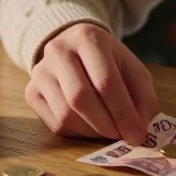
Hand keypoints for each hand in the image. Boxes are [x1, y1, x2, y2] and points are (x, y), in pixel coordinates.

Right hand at [25, 22, 158, 143]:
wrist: (73, 47)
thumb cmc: (108, 61)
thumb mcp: (132, 68)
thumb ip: (143, 97)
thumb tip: (140, 130)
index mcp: (88, 38)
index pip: (105, 81)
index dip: (123, 112)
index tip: (137, 134)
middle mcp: (58, 50)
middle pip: (81, 98)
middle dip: (107, 125)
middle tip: (123, 137)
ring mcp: (40, 71)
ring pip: (66, 115)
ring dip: (93, 132)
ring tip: (109, 131)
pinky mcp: (31, 91)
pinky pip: (55, 124)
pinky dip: (78, 133)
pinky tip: (91, 126)